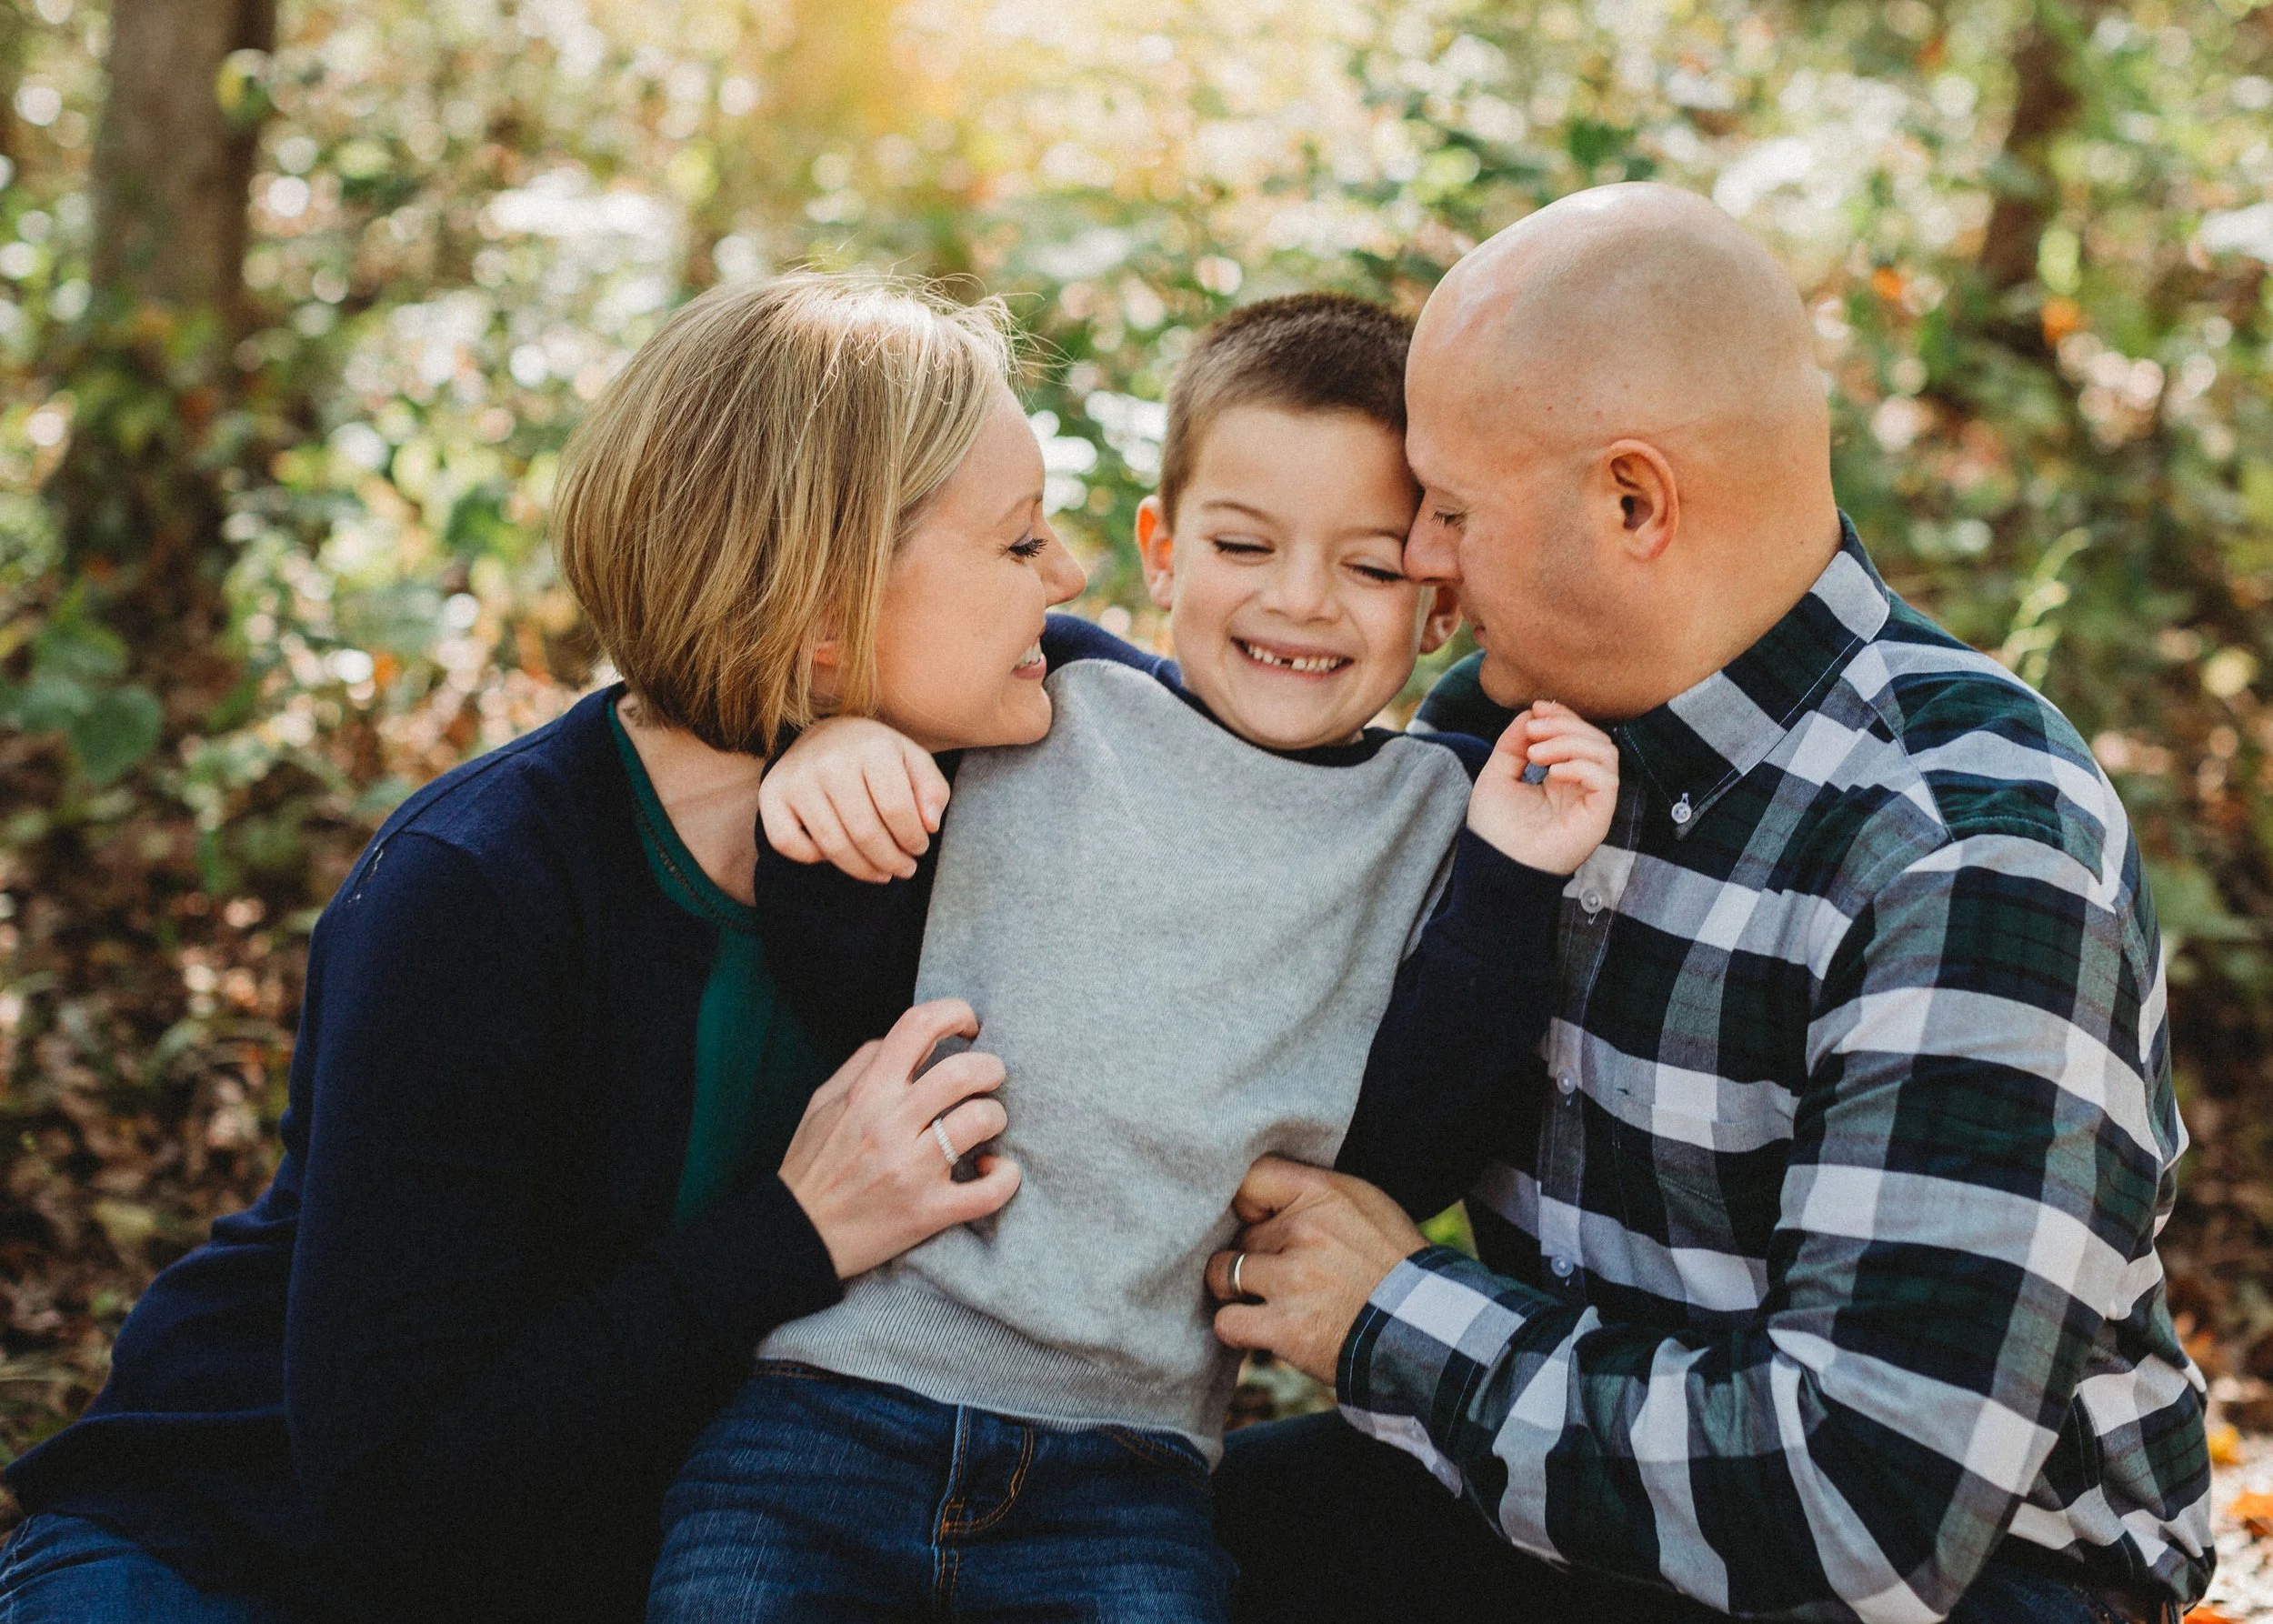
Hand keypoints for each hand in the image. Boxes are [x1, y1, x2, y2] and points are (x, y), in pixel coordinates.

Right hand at [759, 716, 949, 883]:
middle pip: (865, 832)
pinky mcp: (771, 795)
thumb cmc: (876, 755)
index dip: (913, 840)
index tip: (920, 849)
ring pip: (832, 845)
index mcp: (871, 746)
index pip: (896, 809)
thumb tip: (930, 825)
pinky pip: (789, 844)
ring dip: (862, 869)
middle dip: (891, 861)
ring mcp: (797, 778)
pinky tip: (836, 853)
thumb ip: (932, 791)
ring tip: (882, 872)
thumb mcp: (913, 761)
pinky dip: (814, 858)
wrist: (826, 735)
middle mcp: (830, 760)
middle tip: (904, 869)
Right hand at [779, 998, 1019, 1278]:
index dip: (955, 1012)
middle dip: (991, 1068)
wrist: (795, 1237)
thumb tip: (910, 1039)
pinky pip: (989, 1191)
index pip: (918, 1025)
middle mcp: (890, 1125)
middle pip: (965, 1071)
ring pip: (982, 1120)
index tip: (968, 1025)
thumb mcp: (823, 1102)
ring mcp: (912, 1169)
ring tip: (985, 1125)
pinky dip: (1005, 1177)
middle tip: (989, 1079)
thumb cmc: (812, 1164)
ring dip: (996, 1117)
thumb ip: (864, 1063)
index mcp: (867, 1092)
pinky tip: (994, 1169)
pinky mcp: (929, 1211)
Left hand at [1204, 1156, 1426, 1386]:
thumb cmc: (1394, 1266)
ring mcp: (1294, 1280)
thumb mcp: (1365, 1205)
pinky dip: (1237, 1328)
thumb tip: (1258, 1197)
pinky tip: (1259, 1328)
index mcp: (1324, 1193)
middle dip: (1254, 1253)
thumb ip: (1313, 1195)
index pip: (1251, 1178)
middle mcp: (1305, 1230)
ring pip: (1222, 1274)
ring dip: (1236, 1290)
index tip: (1258, 1222)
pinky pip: (1227, 1322)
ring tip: (1264, 1300)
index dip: (1246, 1203)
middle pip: (1239, 1233)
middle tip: (1285, 1273)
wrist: (1430, 1330)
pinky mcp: (1287, 1328)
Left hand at [1466, 701, 1617, 874]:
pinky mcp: (1598, 818)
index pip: (1579, 735)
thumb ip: (1513, 743)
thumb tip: (1531, 713)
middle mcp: (1581, 788)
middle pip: (1595, 739)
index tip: (1536, 709)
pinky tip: (1552, 773)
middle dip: (1565, 725)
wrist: (1493, 867)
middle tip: (1534, 730)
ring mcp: (1592, 803)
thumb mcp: (1497, 775)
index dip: (1562, 716)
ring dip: (1571, 742)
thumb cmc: (1494, 829)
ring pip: (1605, 753)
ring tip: (1536, 754)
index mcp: (1561, 777)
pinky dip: (1581, 766)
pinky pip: (1607, 780)